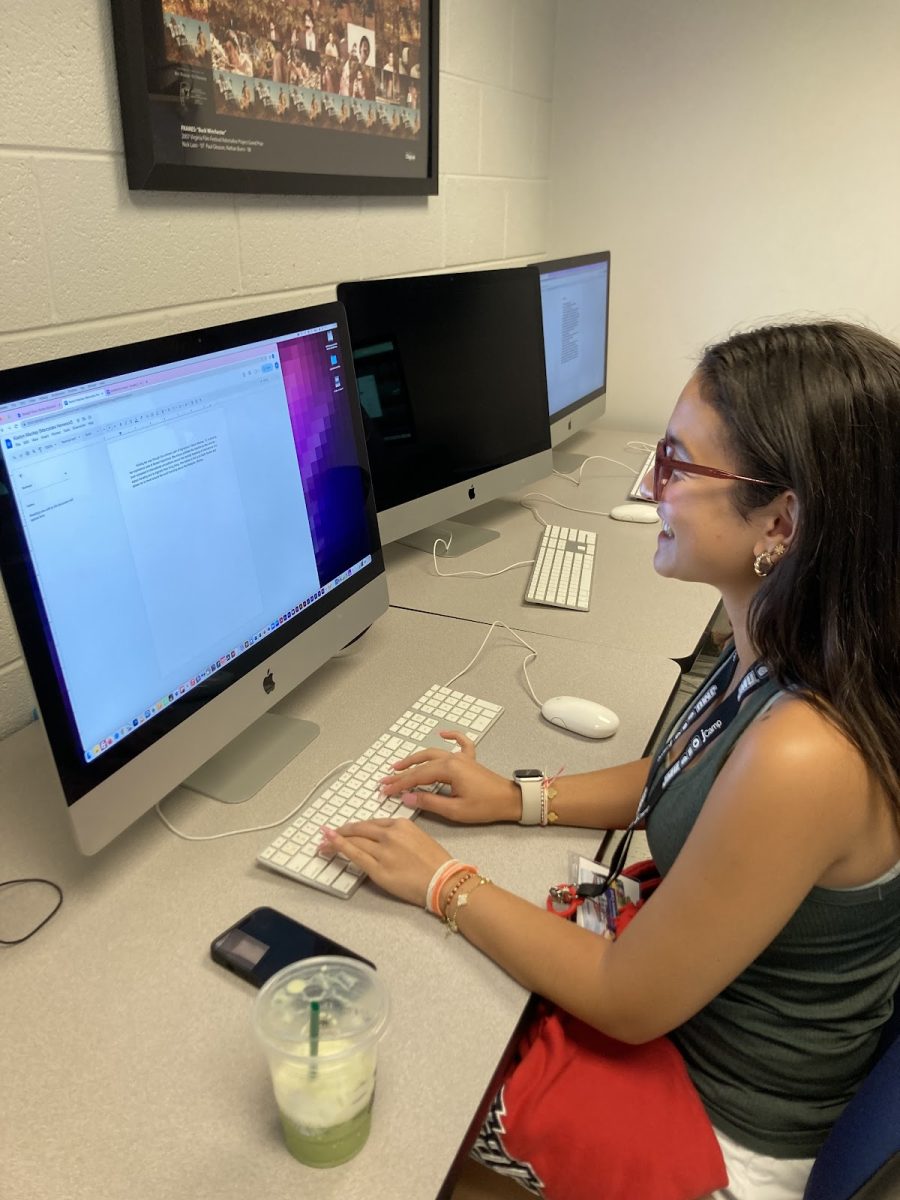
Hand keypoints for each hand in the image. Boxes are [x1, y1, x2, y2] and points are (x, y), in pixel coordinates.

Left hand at [320, 818, 452, 906]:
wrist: (444, 881)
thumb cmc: (437, 863)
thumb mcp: (419, 838)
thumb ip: (399, 836)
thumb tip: (382, 841)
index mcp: (401, 824)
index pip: (371, 824)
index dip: (355, 827)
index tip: (345, 830)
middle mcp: (390, 834)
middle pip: (359, 830)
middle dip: (341, 832)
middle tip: (328, 834)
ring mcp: (383, 851)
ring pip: (354, 841)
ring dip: (335, 840)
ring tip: (323, 842)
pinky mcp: (378, 868)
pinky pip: (354, 855)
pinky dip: (339, 847)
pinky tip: (329, 843)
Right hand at [379, 732, 520, 823]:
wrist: (511, 800)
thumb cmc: (486, 806)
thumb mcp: (455, 810)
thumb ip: (429, 802)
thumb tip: (407, 798)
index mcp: (449, 769)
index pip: (417, 777)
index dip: (399, 784)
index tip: (385, 790)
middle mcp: (453, 759)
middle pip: (421, 764)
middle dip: (402, 773)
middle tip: (386, 780)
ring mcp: (462, 758)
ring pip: (433, 753)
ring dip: (416, 758)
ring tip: (399, 764)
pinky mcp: (470, 761)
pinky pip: (461, 743)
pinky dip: (452, 736)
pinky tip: (443, 733)